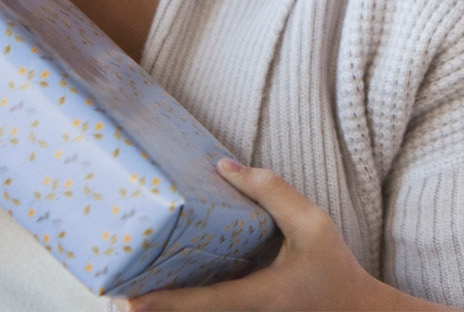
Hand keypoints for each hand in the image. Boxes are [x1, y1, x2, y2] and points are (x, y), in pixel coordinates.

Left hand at [124, 160, 444, 311]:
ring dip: (163, 307)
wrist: (353, 310)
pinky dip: (185, 302)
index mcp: (256, 297)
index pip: (199, 303)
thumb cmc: (333, 267)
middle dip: (148, 308)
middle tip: (110, 291)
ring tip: (126, 290)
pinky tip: (162, 288)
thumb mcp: (312, 224)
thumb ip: (272, 192)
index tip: (125, 300)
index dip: (161, 302)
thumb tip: (224, 165)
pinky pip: (207, 310)